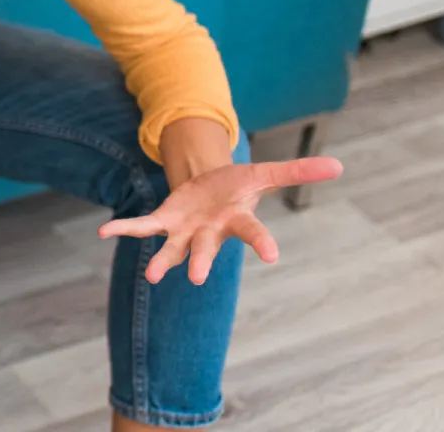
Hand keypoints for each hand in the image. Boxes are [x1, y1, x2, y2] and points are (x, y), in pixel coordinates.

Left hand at [97, 155, 343, 284]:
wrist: (211, 187)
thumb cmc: (239, 187)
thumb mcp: (265, 174)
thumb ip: (297, 172)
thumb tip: (339, 165)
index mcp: (238, 221)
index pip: (254, 234)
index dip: (263, 244)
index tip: (273, 257)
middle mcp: (210, 232)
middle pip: (207, 249)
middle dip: (202, 262)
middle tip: (198, 277)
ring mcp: (185, 230)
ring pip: (172, 249)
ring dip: (161, 261)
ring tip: (151, 276)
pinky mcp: (164, 221)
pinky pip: (142, 226)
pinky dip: (124, 228)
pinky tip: (104, 231)